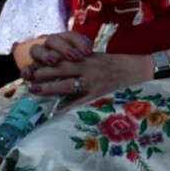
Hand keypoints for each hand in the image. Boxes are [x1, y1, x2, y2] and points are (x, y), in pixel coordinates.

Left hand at [22, 31, 143, 105]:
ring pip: (67, 84)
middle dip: (44, 72)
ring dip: (49, 87)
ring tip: (34, 90)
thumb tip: (63, 65)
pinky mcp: (99, 95)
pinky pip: (80, 103)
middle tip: (28, 76)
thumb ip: (83, 61)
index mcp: (88, 57)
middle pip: (61, 69)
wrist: (141, 71)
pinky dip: (67, 109)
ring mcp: (94, 82)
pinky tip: (55, 114)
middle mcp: (89, 67)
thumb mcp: (100, 58)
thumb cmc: (120, 65)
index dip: (47, 60)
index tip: (34, 64)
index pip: (63, 57)